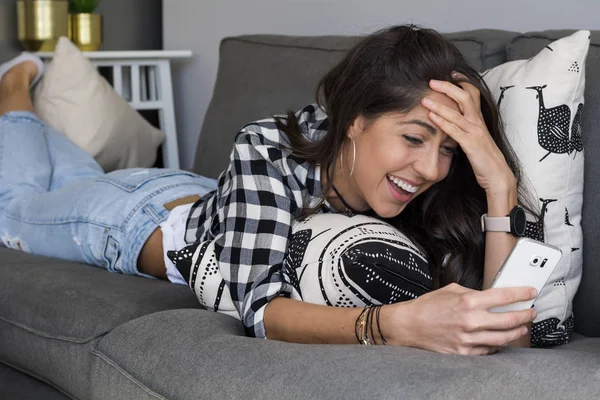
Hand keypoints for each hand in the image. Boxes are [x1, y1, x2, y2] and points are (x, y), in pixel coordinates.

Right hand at [381, 283, 536, 354]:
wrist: (409, 326)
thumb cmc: (428, 306)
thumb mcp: (451, 290)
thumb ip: (473, 293)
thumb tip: (491, 296)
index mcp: (468, 302)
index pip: (504, 297)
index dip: (521, 294)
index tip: (530, 292)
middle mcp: (471, 321)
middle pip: (509, 320)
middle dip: (525, 315)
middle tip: (531, 312)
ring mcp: (468, 339)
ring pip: (503, 338)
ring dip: (516, 332)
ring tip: (521, 327)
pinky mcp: (464, 352)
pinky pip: (488, 350)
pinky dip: (497, 345)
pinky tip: (501, 339)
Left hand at [421, 76, 515, 193]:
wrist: (497, 175)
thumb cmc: (484, 158)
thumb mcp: (474, 138)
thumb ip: (464, 127)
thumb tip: (451, 120)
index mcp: (478, 119)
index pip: (473, 93)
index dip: (463, 81)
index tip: (451, 73)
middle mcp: (478, 122)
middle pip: (465, 96)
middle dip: (448, 87)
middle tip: (432, 81)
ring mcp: (475, 132)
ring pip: (457, 113)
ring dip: (440, 105)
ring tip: (425, 99)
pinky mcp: (471, 144)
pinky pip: (455, 131)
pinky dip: (442, 122)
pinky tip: (431, 117)